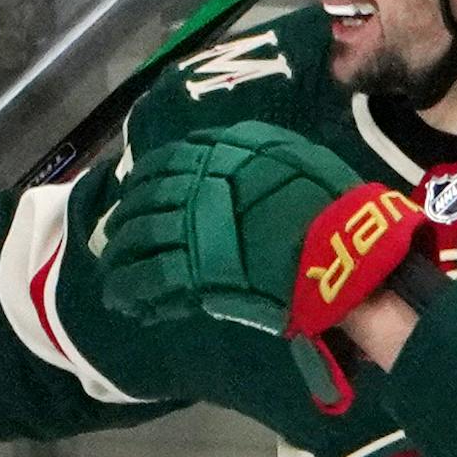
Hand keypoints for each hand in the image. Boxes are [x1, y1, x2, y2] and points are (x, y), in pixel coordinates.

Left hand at [97, 120, 433, 411]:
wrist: (341, 247)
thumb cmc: (329, 202)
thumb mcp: (292, 155)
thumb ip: (256, 153)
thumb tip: (235, 153)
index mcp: (218, 153)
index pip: (163, 162)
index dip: (144, 181)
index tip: (138, 194)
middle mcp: (195, 184)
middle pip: (143, 202)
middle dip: (126, 221)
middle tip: (118, 237)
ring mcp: (190, 229)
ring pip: (136, 240)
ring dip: (121, 257)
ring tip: (115, 273)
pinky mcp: (192, 272)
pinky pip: (147, 280)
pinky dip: (129, 291)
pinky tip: (125, 303)